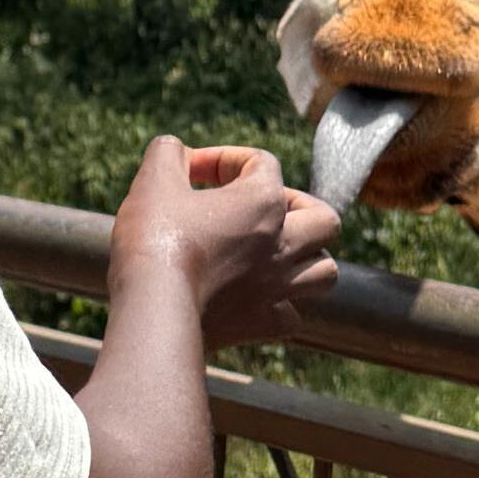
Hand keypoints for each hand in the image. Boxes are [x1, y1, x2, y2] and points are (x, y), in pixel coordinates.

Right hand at [109, 136, 340, 350]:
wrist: (153, 310)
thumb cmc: (155, 240)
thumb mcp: (154, 179)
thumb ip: (170, 153)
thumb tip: (177, 153)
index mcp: (263, 200)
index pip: (261, 163)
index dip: (222, 159)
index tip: (188, 173)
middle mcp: (283, 243)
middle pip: (323, 218)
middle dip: (300, 207)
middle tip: (264, 211)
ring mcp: (279, 286)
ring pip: (325, 271)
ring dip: (306, 258)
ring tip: (275, 254)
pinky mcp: (264, 324)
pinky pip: (293, 315)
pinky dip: (281, 305)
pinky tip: (256, 298)